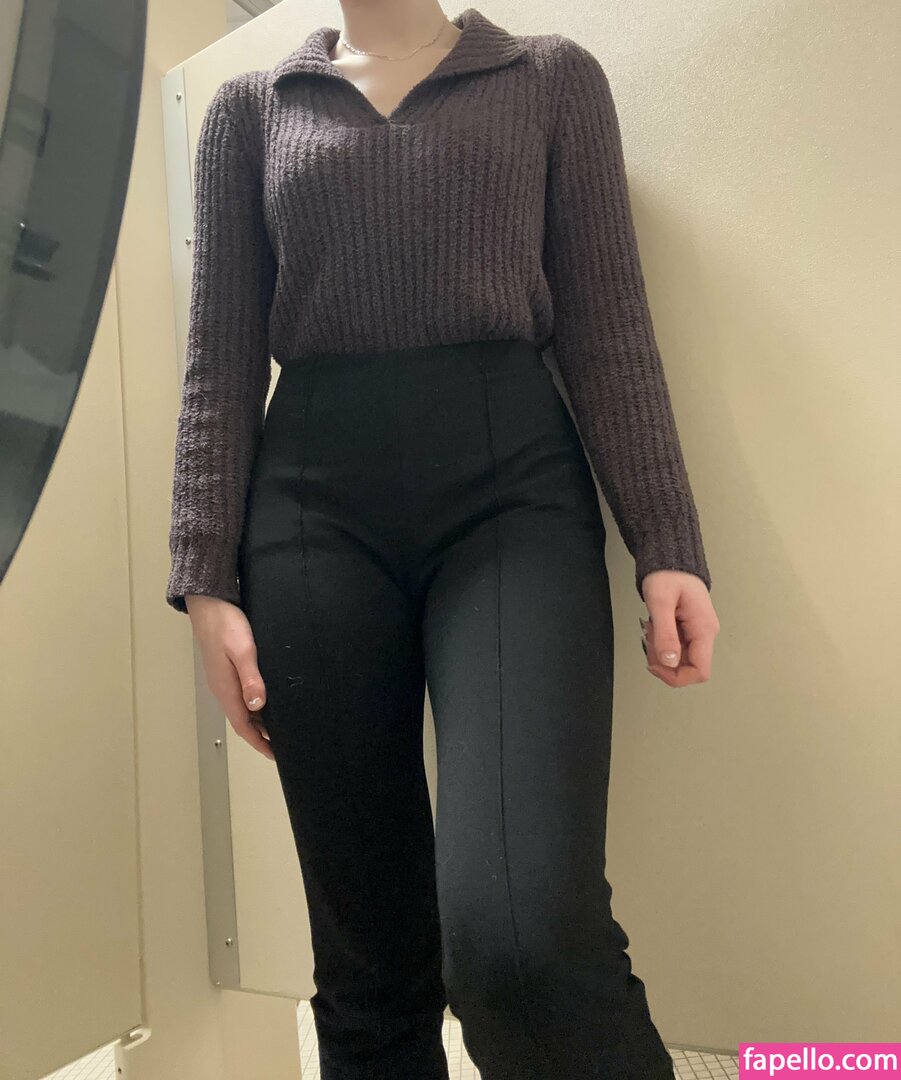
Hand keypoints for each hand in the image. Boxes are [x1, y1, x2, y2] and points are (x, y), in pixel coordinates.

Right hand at [184, 595, 273, 759]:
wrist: (209, 603)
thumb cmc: (225, 623)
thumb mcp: (243, 650)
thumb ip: (251, 678)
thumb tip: (257, 705)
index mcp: (226, 689)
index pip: (243, 725)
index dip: (259, 742)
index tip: (274, 755)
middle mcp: (223, 688)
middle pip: (243, 720)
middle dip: (261, 735)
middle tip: (282, 744)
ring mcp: (223, 679)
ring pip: (243, 707)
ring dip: (259, 720)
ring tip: (279, 726)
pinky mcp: (226, 668)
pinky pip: (241, 694)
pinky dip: (255, 703)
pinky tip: (266, 699)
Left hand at [639, 571, 719, 687]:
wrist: (670, 559)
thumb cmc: (667, 575)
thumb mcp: (661, 603)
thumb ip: (666, 634)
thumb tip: (669, 662)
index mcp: (704, 629)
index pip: (700, 671)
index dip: (676, 677)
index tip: (654, 664)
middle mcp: (705, 634)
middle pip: (688, 667)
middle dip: (664, 661)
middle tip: (649, 637)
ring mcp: (698, 632)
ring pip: (680, 659)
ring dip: (660, 651)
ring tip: (651, 627)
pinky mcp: (689, 629)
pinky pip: (676, 647)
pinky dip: (661, 643)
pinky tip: (654, 626)